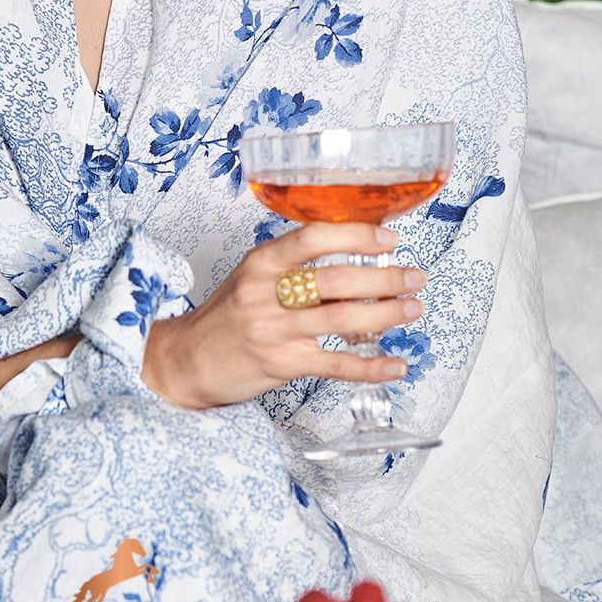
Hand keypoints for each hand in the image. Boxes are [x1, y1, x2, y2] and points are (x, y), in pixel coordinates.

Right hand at [140, 223, 425, 409]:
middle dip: (384, 278)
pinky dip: (370, 366)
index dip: (355, 236)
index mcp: (260, 262)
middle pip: (335, 280)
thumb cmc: (226, 315)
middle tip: (414, 276)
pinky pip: (335, 364)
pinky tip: (395, 364)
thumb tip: (353, 257)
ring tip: (412, 308)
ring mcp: (273, 329)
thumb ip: (292, 265)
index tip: (388, 239)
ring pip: (342, 318)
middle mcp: (265, 292)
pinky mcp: (281, 363)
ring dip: (386, 314)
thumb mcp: (251, 276)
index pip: (312, 238)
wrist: (187, 360)